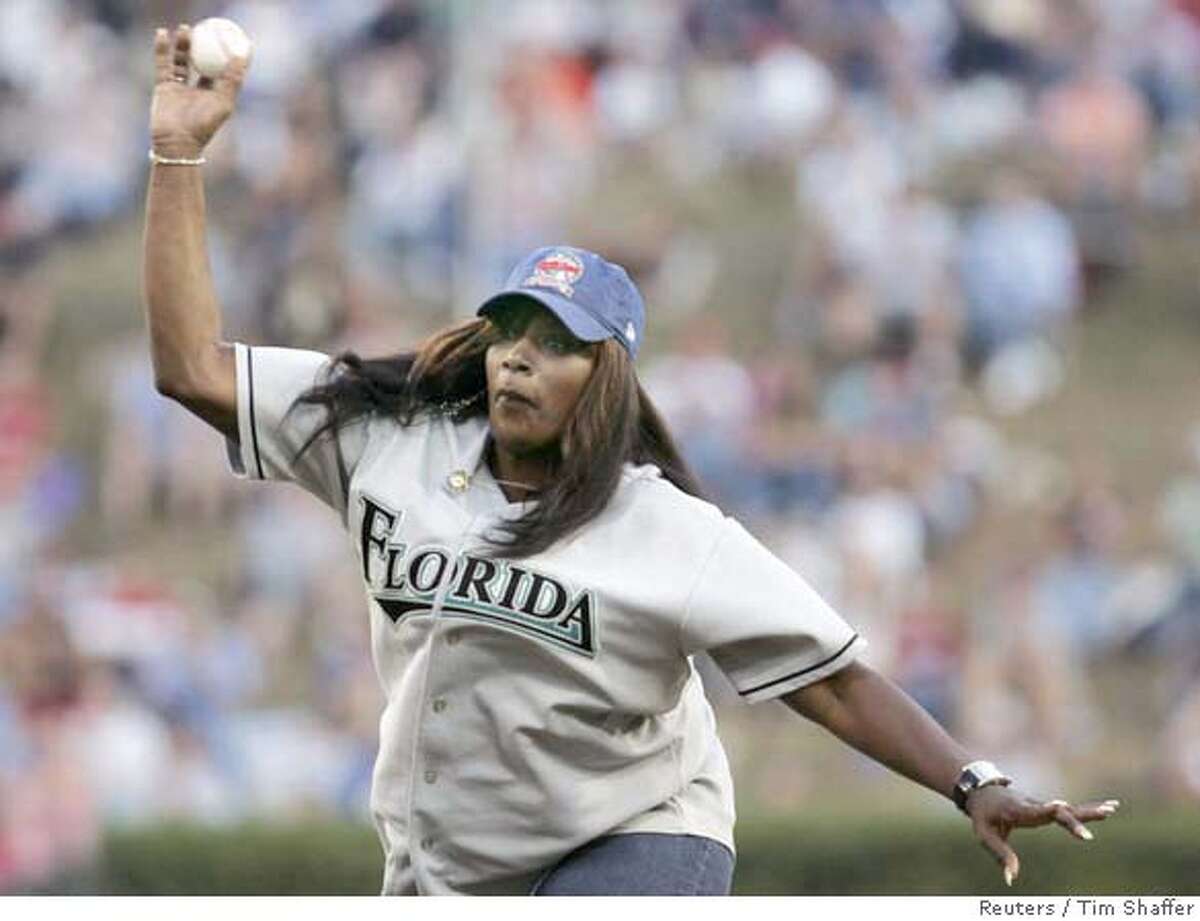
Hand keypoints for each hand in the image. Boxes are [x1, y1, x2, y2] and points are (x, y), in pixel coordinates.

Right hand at [150, 24, 251, 157]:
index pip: (224, 71)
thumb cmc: (203, 125)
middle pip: (203, 63)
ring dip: (184, 44)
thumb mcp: (223, 102)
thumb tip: (242, 55)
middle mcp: (198, 90)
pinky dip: (163, 49)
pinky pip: (163, 64)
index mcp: (216, 95)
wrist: (176, 141)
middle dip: (205, 46)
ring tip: (186, 28)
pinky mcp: (164, 87)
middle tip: (208, 28)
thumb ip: (232, 79)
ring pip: (182, 61)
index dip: (228, 55)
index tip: (233, 38)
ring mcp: (180, 88)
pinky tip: (163, 33)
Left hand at [966, 786, 1120, 886]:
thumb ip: (1000, 855)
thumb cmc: (983, 814)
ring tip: (1112, 808)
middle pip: (1057, 812)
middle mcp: (1034, 806)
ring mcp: (1044, 806)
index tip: (1059, 806)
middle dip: (1073, 822)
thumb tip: (1011, 879)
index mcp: (1017, 810)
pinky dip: (1091, 810)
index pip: (1034, 810)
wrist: (982, 791)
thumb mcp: (985, 834)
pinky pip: (1072, 811)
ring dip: (1090, 811)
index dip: (1046, 809)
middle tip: (1088, 836)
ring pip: (1070, 810)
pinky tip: (1111, 807)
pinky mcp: (1050, 809)